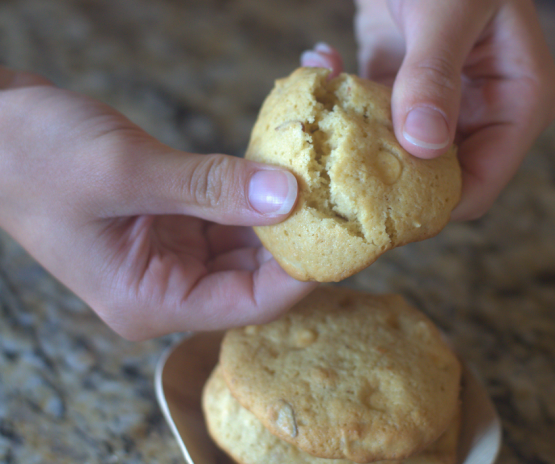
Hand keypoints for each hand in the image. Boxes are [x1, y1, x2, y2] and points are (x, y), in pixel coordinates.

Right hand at [0, 68, 316, 340]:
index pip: (247, 305)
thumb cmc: (34, 156)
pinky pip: (229, 213)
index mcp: (149, 300)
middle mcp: (166, 285)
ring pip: (247, 241)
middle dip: (297, 235)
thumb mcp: (127, 171)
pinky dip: (255, 189)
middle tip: (342, 198)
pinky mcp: (175, 221)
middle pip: (255, 275)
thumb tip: (288, 196)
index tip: (339, 234)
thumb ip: (210, 187)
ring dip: (280, 207)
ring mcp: (172, 253)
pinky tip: (284, 163)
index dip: (298, 274)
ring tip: (322, 173)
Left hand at [302, 0, 554, 219]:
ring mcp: (443, 105)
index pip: (478, 185)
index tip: (372, 211)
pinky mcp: (405, 89)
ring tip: (320, 106)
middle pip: (434, 179)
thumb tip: (423, 144)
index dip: (430, 207)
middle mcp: (484, 113)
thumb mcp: (450, 10)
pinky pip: (373, 117)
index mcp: (519, 104)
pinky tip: (321, 66)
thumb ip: (434, 75)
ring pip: (397, 154)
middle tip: (332, 167)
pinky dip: (344, 101)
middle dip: (383, 177)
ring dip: (354, 138)